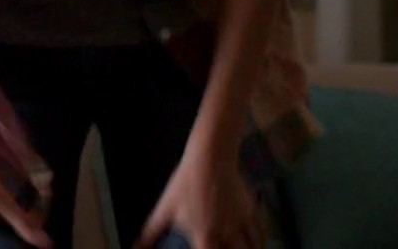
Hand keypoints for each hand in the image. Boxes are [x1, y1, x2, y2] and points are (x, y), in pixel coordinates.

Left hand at [137, 147, 259, 248]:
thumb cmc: (186, 183)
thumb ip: (152, 232)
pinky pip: (261, 234)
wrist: (211, 157)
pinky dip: (259, 243)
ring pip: (253, 247)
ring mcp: (242, 223)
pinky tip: (256, 245)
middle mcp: (227, 234)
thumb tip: (136, 246)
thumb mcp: (165, 207)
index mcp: (205, 235)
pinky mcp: (252, 211)